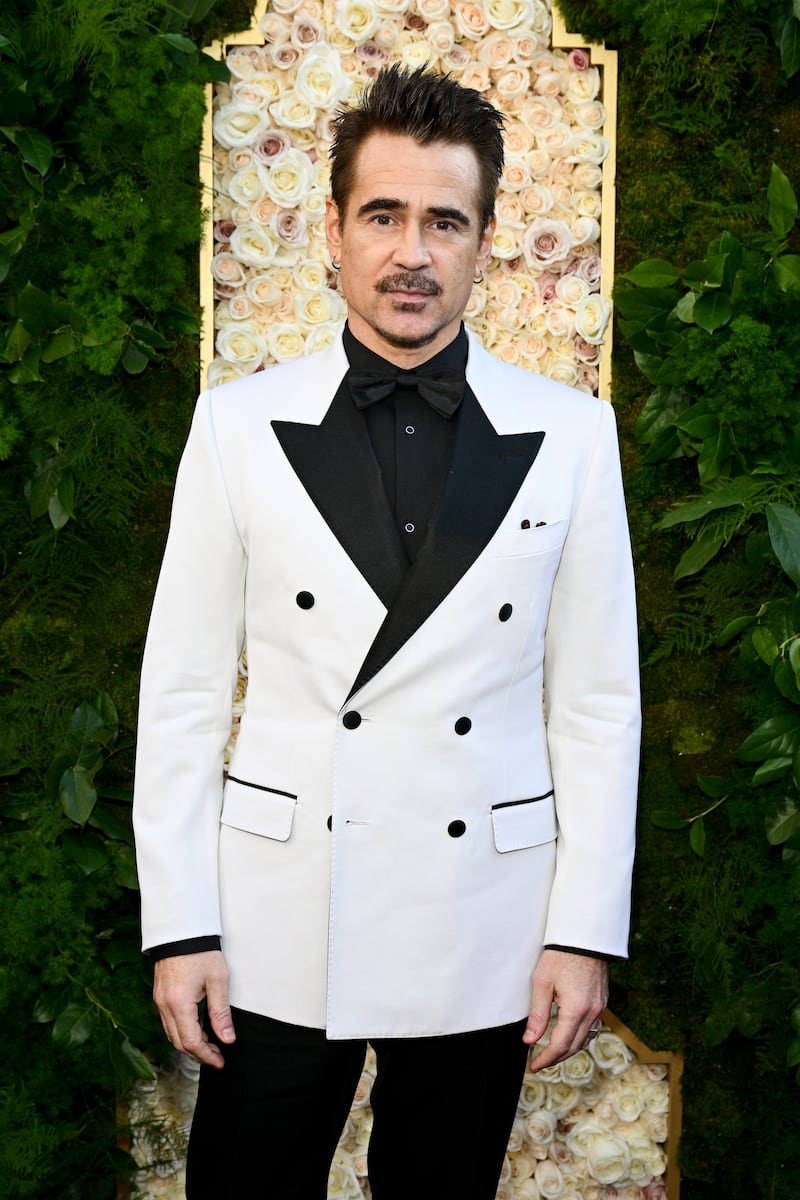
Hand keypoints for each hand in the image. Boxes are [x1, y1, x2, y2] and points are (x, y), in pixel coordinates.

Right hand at [153, 950, 234, 1069]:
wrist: (182, 929)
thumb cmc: (202, 952)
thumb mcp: (218, 980)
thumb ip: (221, 1012)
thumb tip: (228, 1038)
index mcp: (179, 1003)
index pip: (191, 1042)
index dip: (206, 1056)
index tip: (220, 1061)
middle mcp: (165, 1005)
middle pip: (179, 1042)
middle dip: (198, 1053)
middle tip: (217, 1056)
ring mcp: (159, 1000)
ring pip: (171, 1033)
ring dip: (189, 1043)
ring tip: (209, 1044)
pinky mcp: (160, 994)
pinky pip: (168, 1022)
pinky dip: (182, 1031)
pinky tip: (196, 1028)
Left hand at [522, 949, 607, 1071]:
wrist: (584, 937)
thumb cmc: (561, 956)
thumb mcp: (542, 983)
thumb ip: (537, 1014)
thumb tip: (530, 1040)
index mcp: (576, 1010)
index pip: (560, 1045)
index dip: (546, 1059)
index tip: (534, 1065)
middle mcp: (591, 1012)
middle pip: (574, 1046)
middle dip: (556, 1058)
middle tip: (540, 1063)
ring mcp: (599, 1007)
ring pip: (585, 1039)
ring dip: (569, 1050)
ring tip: (552, 1053)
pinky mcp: (602, 1002)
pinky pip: (592, 1028)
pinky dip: (579, 1037)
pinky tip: (569, 1036)